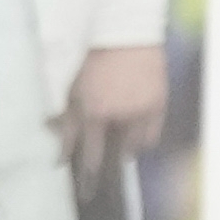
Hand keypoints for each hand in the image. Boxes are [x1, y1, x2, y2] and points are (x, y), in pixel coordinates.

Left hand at [60, 40, 173, 167]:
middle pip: (116, 154)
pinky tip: (137, 138)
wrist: (126, 38)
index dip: (89, 170)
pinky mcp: (159, 106)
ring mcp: (142, 112)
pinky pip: (152, 136)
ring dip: (127, 149)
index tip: (88, 182)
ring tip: (122, 145)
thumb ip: (67, 123)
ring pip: (135, 147)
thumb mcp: (74, 92)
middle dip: (110, 162)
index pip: (91, 153)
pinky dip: (143, 141)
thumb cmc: (95, 64)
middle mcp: (119, 117)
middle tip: (106, 165)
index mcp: (94, 112)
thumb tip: (60, 151)